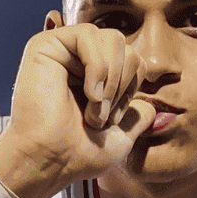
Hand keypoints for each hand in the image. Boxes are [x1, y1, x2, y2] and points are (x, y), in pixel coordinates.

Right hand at [0, 23, 155, 197]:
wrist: (50, 162)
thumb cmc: (78, 154)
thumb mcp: (121, 136)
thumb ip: (137, 116)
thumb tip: (151, 106)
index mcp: (93, 77)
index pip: (132, 60)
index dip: (132, 88)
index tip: (113, 119)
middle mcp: (76, 59)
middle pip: (127, 46)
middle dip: (123, 84)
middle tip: (102, 115)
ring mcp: (61, 50)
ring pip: (113, 39)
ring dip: (111, 79)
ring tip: (94, 107)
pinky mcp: (45, 45)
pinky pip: (88, 35)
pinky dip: (98, 68)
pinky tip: (89, 95)